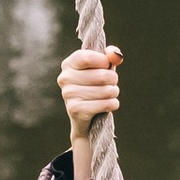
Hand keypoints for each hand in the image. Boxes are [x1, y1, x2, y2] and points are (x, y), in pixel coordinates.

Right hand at [58, 46, 122, 179]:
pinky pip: (101, 103)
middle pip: (100, 73)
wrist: (87, 125)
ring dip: (114, 93)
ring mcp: (67, 96)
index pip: (85, 55)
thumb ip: (109, 60)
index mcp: (69, 64)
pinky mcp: (75, 111)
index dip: (101, 59)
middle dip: (113, 80)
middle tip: (112, 86)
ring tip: (112, 97)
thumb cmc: (97, 93)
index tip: (109, 64)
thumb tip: (116, 53)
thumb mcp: (103, 74)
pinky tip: (112, 106)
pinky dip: (111, 104)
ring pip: (103, 88)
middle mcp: (64, 79)